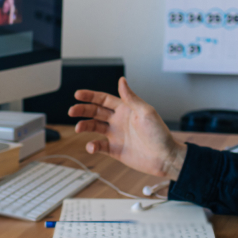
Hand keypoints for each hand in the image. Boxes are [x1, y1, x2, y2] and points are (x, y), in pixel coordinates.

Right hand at [68, 77, 186, 179]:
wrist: (165, 157)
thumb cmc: (159, 133)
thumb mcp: (146, 112)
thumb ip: (131, 97)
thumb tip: (122, 80)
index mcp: (126, 109)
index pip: (104, 99)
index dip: (91, 96)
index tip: (78, 94)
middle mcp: (119, 120)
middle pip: (96, 112)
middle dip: (83, 110)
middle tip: (72, 110)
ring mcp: (117, 135)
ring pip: (95, 127)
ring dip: (85, 126)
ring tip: (78, 128)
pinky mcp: (116, 150)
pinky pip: (100, 146)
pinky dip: (93, 146)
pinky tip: (91, 146)